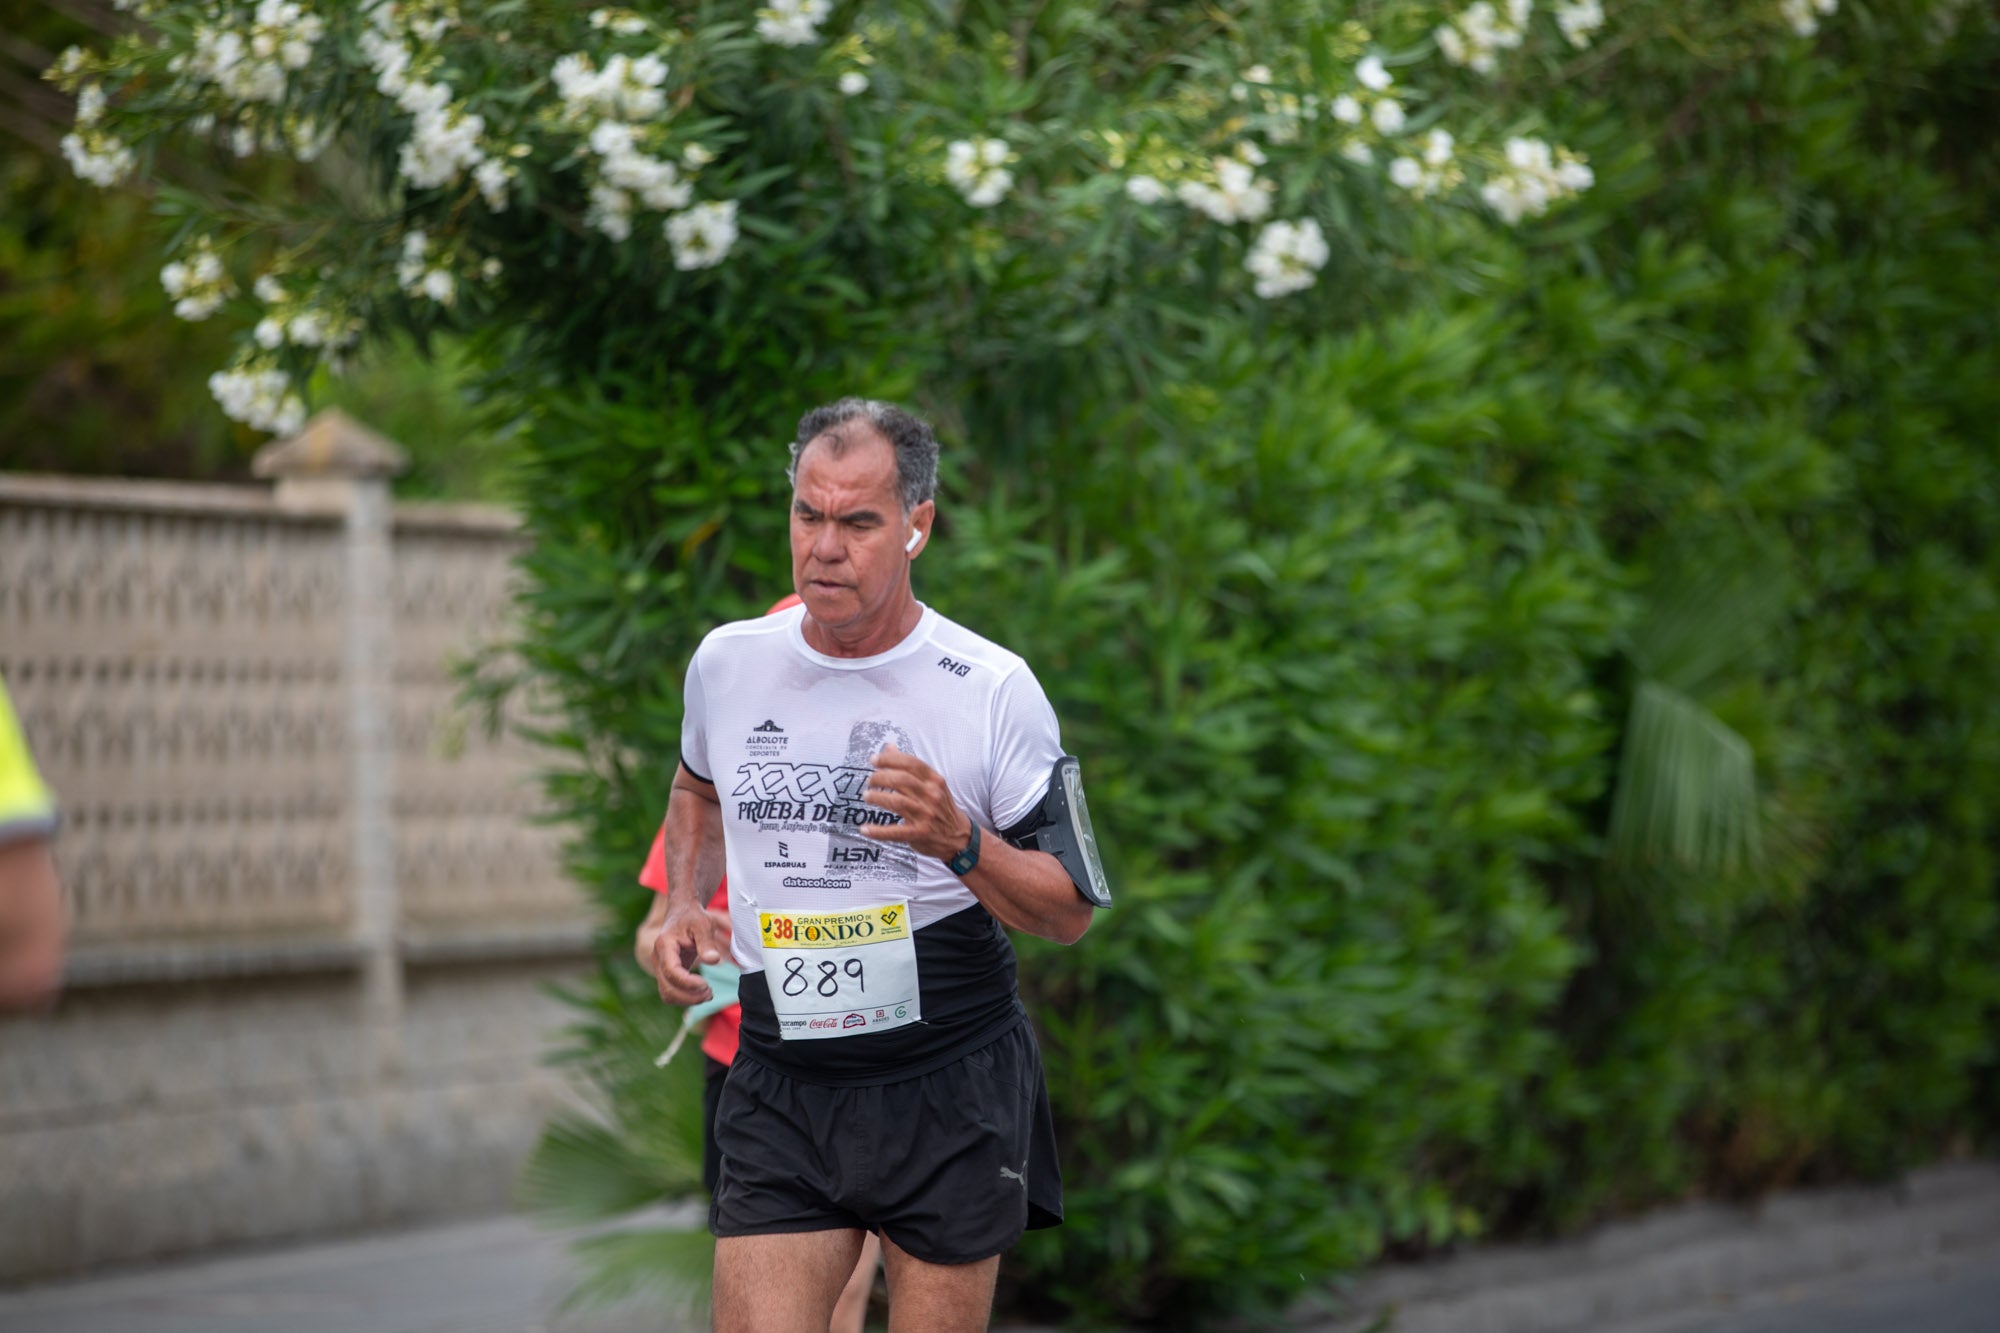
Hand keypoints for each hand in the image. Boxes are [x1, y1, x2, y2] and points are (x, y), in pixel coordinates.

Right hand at [651, 898, 728, 1004]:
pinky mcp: (666, 973)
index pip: (671, 971)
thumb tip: (713, 961)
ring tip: (708, 994)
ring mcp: (659, 967)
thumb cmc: (693, 917)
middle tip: (710, 992)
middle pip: (667, 989)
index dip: (688, 983)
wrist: (682, 913)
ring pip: (667, 994)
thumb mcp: (703, 925)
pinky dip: (685, 998)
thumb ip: (707, 943)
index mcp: (665, 945)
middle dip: (689, 996)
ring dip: (687, 1000)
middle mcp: (658, 958)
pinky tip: (701, 992)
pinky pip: (671, 992)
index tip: (706, 984)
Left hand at [862, 742, 973, 860]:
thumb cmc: (940, 807)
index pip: (911, 763)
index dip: (889, 759)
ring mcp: (926, 815)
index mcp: (935, 780)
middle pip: (902, 780)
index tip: (874, 760)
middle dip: (880, 777)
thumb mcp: (931, 784)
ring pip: (897, 802)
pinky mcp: (919, 833)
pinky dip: (878, 831)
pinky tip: (865, 829)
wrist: (959, 836)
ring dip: (877, 797)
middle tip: (870, 781)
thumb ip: (910, 767)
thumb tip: (889, 747)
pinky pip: (895, 831)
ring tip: (867, 796)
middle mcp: (932, 795)